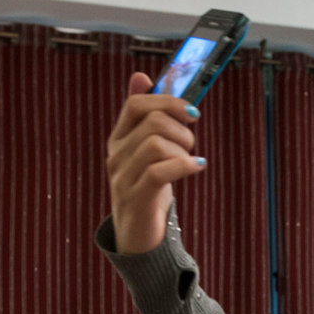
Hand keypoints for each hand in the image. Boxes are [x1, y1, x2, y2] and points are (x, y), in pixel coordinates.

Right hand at [106, 72, 204, 253]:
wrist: (138, 238)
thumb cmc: (148, 189)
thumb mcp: (146, 150)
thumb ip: (144, 116)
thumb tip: (140, 76)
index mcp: (119, 139)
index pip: (136, 104)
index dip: (168, 102)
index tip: (191, 113)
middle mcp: (117, 156)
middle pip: (151, 121)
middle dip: (181, 128)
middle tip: (191, 144)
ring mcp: (124, 178)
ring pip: (156, 143)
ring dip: (183, 149)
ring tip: (190, 161)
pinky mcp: (137, 199)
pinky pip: (159, 171)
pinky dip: (183, 166)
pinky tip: (196, 168)